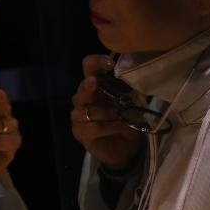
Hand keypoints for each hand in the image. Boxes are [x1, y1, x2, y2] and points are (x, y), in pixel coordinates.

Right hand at [70, 54, 142, 170]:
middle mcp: (83, 98)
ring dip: (108, 113)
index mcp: (95, 85)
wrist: (125, 147)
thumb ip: (127, 91)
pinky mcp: (79, 132)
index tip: (109, 63)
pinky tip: (119, 127)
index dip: (95, 62)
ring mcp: (78, 116)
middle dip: (90, 84)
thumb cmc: (126, 121)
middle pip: (82, 87)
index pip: (88, 67)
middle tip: (96, 81)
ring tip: (122, 117)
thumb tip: (130, 80)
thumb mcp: (131, 103)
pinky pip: (92, 127)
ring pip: (88, 110)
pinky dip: (108, 127)